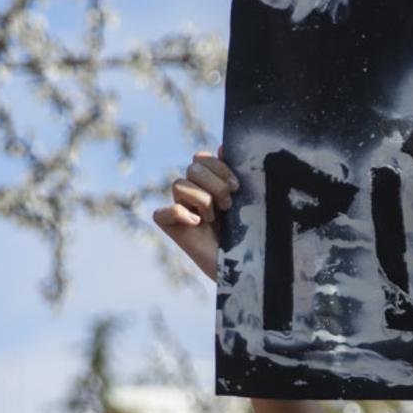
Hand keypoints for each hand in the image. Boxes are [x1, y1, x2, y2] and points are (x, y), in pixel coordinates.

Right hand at [154, 148, 238, 280]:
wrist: (247, 265)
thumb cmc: (250, 233)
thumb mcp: (246, 200)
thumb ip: (234, 174)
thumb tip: (224, 146)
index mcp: (209, 182)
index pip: (201, 158)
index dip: (218, 167)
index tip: (236, 187)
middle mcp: (193, 192)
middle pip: (192, 168)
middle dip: (214, 185)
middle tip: (228, 206)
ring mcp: (180, 209)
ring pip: (179, 184)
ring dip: (202, 201)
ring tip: (214, 219)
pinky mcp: (171, 227)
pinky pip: (162, 212)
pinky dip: (180, 214)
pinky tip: (197, 224)